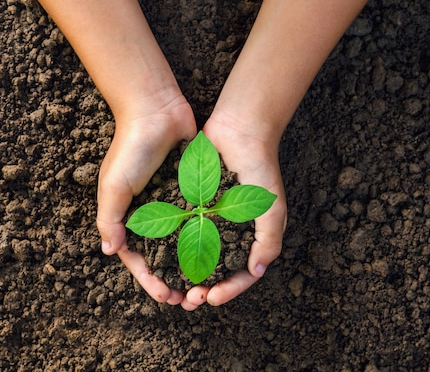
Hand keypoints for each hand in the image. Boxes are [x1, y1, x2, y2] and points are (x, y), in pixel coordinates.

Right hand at [95, 95, 195, 304]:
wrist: (157, 110)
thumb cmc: (131, 148)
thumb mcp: (114, 185)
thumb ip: (110, 218)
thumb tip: (110, 251)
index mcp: (128, 216)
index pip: (138, 258)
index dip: (150, 280)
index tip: (166, 297)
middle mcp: (150, 214)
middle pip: (162, 256)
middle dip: (174, 279)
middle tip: (190, 299)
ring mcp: (172, 204)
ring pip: (184, 243)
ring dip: (193, 265)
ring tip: (207, 284)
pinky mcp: (191, 192)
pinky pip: (200, 221)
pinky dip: (208, 238)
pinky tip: (222, 255)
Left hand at [181, 114, 286, 309]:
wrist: (239, 130)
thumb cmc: (260, 169)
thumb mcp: (271, 208)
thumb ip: (268, 241)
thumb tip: (255, 271)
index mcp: (251, 237)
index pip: (241, 274)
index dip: (228, 289)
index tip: (212, 298)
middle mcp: (229, 232)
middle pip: (215, 270)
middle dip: (202, 288)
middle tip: (188, 300)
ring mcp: (209, 219)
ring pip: (193, 255)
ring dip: (183, 274)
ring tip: (171, 288)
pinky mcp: (190, 205)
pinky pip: (178, 230)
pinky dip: (170, 246)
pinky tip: (158, 258)